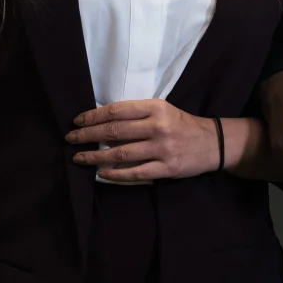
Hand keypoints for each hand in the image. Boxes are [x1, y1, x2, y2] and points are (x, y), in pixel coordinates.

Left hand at [66, 99, 220, 181]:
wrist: (212, 143)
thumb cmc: (182, 125)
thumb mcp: (163, 110)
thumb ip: (138, 113)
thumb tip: (102, 120)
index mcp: (156, 108)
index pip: (117, 110)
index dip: (93, 116)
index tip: (77, 121)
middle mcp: (157, 127)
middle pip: (114, 131)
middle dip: (88, 136)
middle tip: (70, 139)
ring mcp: (162, 149)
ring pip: (120, 154)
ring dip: (95, 157)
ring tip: (78, 158)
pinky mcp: (166, 168)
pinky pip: (134, 173)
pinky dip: (115, 174)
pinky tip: (101, 173)